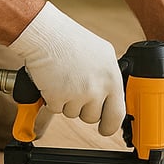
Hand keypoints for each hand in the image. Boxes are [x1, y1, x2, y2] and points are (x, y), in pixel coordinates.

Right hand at [9, 2, 126, 136]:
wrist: (46, 34)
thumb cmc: (69, 40)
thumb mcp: (100, 55)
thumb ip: (106, 78)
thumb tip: (108, 99)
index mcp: (112, 76)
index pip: (117, 113)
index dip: (109, 125)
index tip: (104, 128)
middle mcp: (98, 86)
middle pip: (92, 117)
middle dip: (82, 109)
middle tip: (75, 92)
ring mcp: (80, 93)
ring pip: (73, 114)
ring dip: (66, 102)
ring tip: (64, 79)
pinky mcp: (59, 98)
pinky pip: (55, 109)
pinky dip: (51, 99)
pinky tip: (53, 80)